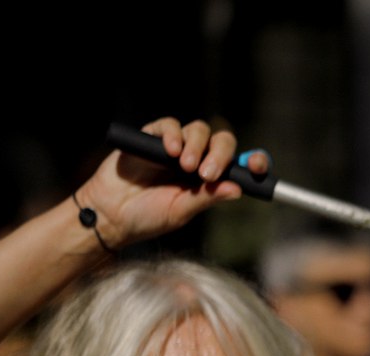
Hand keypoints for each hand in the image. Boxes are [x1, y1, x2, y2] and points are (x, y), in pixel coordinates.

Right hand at [80, 118, 267, 250]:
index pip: (238, 164)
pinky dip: (174, 134)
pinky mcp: (151, 137)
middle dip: (221, 154)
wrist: (112, 213)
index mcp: (210, 179)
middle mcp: (197, 159)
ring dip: (197, 145)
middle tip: (207, 173)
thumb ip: (208, 198)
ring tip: (185, 165)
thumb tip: (238, 189)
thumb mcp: (182, 211)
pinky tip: (171, 150)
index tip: (258, 167)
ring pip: (198, 130)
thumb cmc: (148, 216)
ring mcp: (175, 147)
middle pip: (221, 142)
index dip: (252, 162)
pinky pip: (169, 125)